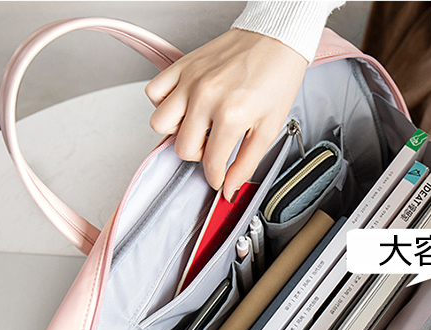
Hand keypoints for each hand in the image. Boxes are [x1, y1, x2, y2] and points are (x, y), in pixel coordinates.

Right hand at [144, 29, 307, 200]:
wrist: (276, 40)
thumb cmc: (276, 80)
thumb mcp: (269, 129)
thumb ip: (247, 163)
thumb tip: (230, 188)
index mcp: (231, 115)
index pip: (210, 162)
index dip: (215, 177)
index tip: (219, 177)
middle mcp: (206, 97)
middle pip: (182, 147)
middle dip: (199, 154)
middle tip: (215, 145)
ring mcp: (190, 80)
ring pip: (160, 123)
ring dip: (177, 131)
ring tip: (198, 125)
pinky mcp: (181, 65)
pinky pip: (154, 93)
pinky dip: (165, 104)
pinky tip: (186, 105)